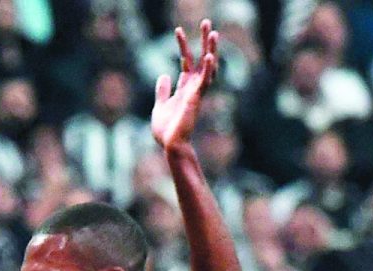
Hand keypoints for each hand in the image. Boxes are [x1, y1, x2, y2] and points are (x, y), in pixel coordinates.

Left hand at [151, 20, 218, 152]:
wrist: (170, 145)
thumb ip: (163, 90)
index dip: (183, 46)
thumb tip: (164, 75)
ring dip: (210, 50)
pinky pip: (204, 82)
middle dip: (203, 41)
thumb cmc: (167, 130)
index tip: (178, 31)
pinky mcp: (196, 99)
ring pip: (207, 67)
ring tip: (212, 32)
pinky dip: (207, 69)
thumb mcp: (160, 106)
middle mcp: (193, 87)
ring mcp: (196, 92)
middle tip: (206, 22)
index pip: (186, 61)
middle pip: (201, 59)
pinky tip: (209, 56)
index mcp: (185, 87)